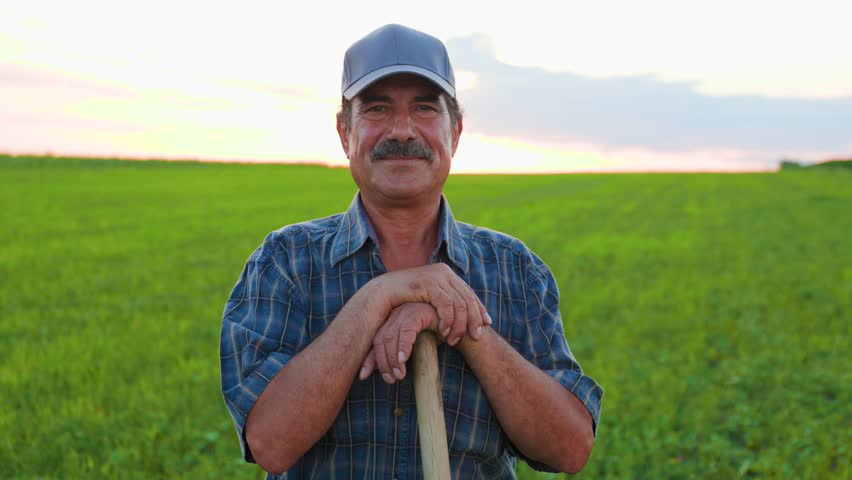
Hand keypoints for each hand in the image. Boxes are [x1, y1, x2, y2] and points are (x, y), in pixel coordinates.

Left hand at [359, 303, 436, 382]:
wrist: (456, 330)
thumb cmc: (435, 339)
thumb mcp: (413, 350)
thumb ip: (398, 357)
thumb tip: (384, 374)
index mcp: (391, 321)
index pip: (375, 341)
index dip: (369, 359)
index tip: (363, 376)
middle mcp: (395, 314)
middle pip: (381, 339)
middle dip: (382, 362)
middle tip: (390, 380)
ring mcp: (406, 311)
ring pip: (391, 336)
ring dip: (393, 358)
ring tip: (399, 375)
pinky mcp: (418, 311)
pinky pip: (407, 329)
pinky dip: (404, 346)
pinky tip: (404, 359)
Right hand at [376, 263, 491, 347]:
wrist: (382, 294)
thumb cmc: (404, 300)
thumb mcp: (428, 299)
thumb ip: (443, 301)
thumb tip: (461, 312)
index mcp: (447, 273)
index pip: (469, 292)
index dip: (479, 309)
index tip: (487, 324)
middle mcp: (444, 272)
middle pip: (468, 298)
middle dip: (474, 319)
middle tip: (476, 336)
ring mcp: (437, 276)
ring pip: (460, 303)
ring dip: (459, 324)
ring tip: (454, 340)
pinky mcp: (429, 283)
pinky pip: (447, 305)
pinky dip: (448, 320)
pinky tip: (444, 332)